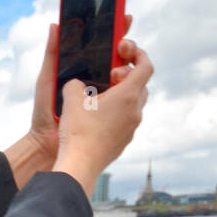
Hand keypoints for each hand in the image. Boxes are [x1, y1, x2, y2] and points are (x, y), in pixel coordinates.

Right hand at [54, 26, 151, 194]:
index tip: (128, 51)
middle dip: (128, 75)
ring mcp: (131, 129)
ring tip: (102, 96)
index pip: (146, 67)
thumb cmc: (78, 131)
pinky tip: (98, 116)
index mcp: (127, 96)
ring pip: (134, 104)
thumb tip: (78, 84)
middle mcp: (135, 112)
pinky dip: (118, 112)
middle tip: (110, 74)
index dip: (140, 54)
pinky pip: (126, 120)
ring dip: (123, 95)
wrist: (80, 166)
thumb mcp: (71, 97)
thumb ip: (76, 82)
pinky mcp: (124, 142)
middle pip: (141, 85)